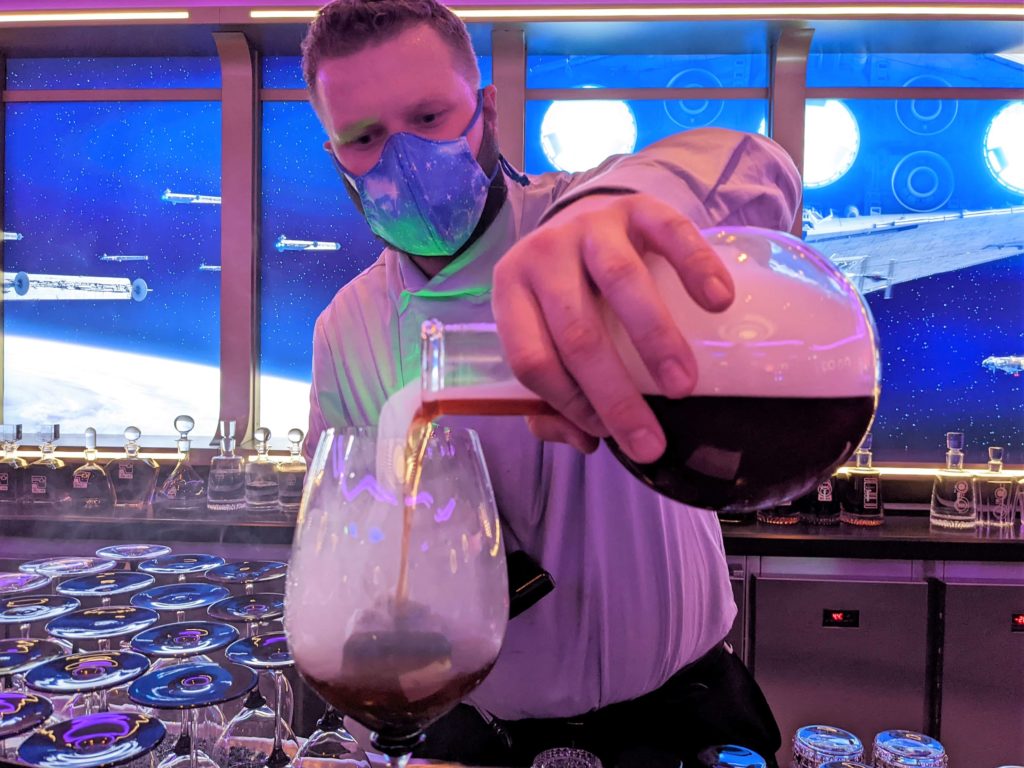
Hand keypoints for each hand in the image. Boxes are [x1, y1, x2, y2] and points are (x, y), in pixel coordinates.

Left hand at [491, 192, 733, 462]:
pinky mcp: (636, 206)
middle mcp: (542, 254)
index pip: (532, 360)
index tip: (606, 434)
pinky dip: (697, 268)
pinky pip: (671, 233)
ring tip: (683, 386)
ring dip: (656, 340)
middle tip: (651, 440)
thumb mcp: (546, 338)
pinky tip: (718, 304)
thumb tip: (586, 441)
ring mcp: (590, 225)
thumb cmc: (568, 295)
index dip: (568, 403)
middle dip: (615, 394)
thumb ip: (553, 399)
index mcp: (510, 292)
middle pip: (577, 333)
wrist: (587, 219)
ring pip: (621, 283)